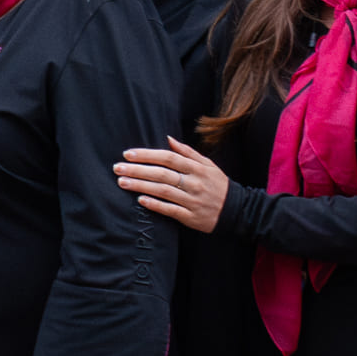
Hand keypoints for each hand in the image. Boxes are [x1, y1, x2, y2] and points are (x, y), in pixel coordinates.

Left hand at [115, 140, 230, 232]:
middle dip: (138, 170)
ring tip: (122, 182)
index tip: (128, 154)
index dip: (147, 155)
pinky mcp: (191, 217)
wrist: (238, 211)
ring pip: (163, 191)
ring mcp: (193, 200)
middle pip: (162, 174)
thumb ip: (187, 152)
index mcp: (197, 168)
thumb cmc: (218, 185)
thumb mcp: (208, 165)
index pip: (168, 158)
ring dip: (141, 186)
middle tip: (117, 168)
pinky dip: (155, 205)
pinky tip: (140, 200)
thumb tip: (168, 138)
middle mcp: (194, 183)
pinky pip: (170, 210)